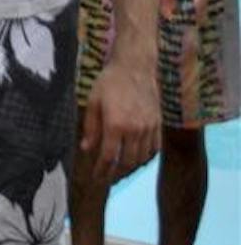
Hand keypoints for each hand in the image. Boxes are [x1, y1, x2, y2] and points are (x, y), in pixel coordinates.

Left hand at [80, 60, 159, 181]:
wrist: (135, 66)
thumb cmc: (110, 81)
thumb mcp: (93, 101)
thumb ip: (90, 127)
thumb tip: (86, 149)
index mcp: (115, 124)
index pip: (108, 157)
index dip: (101, 170)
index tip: (96, 178)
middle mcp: (134, 129)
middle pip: (126, 162)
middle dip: (116, 174)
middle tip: (108, 178)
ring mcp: (148, 128)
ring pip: (141, 159)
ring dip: (130, 168)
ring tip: (120, 170)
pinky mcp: (158, 125)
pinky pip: (154, 150)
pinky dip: (145, 158)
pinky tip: (137, 158)